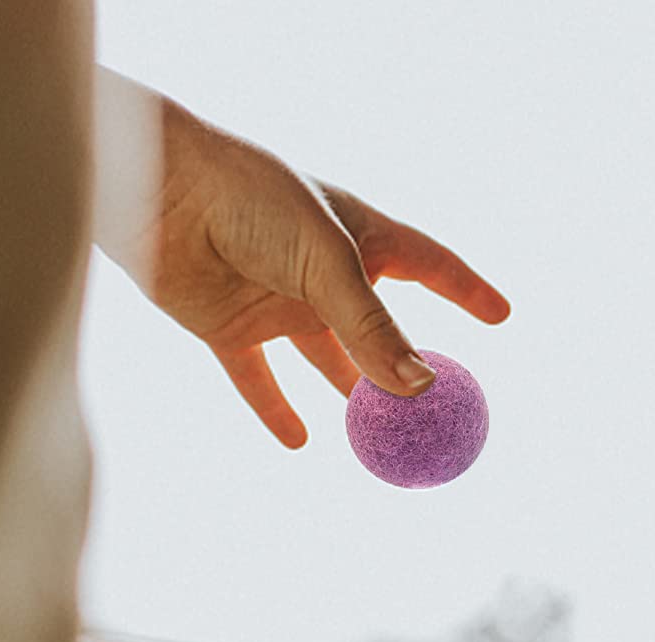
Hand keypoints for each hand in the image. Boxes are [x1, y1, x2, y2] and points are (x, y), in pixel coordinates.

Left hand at [97, 73, 508, 446]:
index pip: (427, 264)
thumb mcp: (328, 263)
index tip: (500, 317)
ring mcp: (276, 301)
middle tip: (440, 405)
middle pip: (379, 328)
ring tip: (379, 434)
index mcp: (357, 235)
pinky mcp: (228, 326)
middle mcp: (321, 272)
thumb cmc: (249, 199)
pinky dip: (276, 411)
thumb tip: (421, 390)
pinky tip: (300, 443)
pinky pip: (257, 379)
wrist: (153, 185)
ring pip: (325, 360)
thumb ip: (374, 329)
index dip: (465, 290)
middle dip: (408, 365)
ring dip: (351, 394)